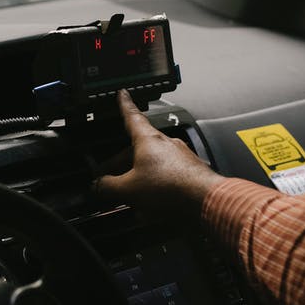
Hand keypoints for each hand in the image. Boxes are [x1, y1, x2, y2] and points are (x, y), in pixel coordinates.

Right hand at [95, 90, 223, 219]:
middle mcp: (165, 144)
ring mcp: (180, 158)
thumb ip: (108, 186)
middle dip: (122, 164)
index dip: (124, 105)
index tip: (122, 94)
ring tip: (131, 200)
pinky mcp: (190, 173)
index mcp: (148, 140)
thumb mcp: (128, 189)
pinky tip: (151, 209)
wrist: (206, 201)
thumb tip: (98, 185)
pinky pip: (167, 178)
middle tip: (110, 176)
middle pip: (138, 150)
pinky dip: (155, 190)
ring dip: (139, 180)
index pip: (132, 116)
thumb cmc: (171, 188)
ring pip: (152, 166)